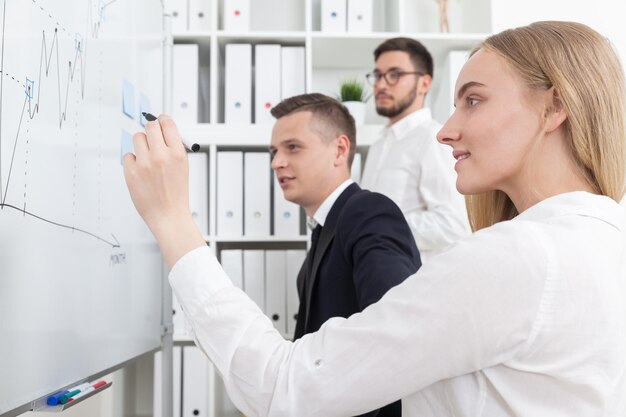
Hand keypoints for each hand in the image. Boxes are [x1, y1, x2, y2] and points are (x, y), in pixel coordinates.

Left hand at [123, 115, 204, 268]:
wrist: (168, 216)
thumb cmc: (176, 194)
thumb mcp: (183, 167)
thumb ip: (174, 148)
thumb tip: (163, 132)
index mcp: (177, 153)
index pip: (167, 123)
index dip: (163, 120)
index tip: (161, 121)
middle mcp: (161, 156)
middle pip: (150, 126)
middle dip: (151, 129)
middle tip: (152, 136)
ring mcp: (144, 163)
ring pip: (137, 137)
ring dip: (141, 143)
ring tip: (146, 156)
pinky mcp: (131, 172)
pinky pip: (128, 155)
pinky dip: (133, 160)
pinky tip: (141, 170)